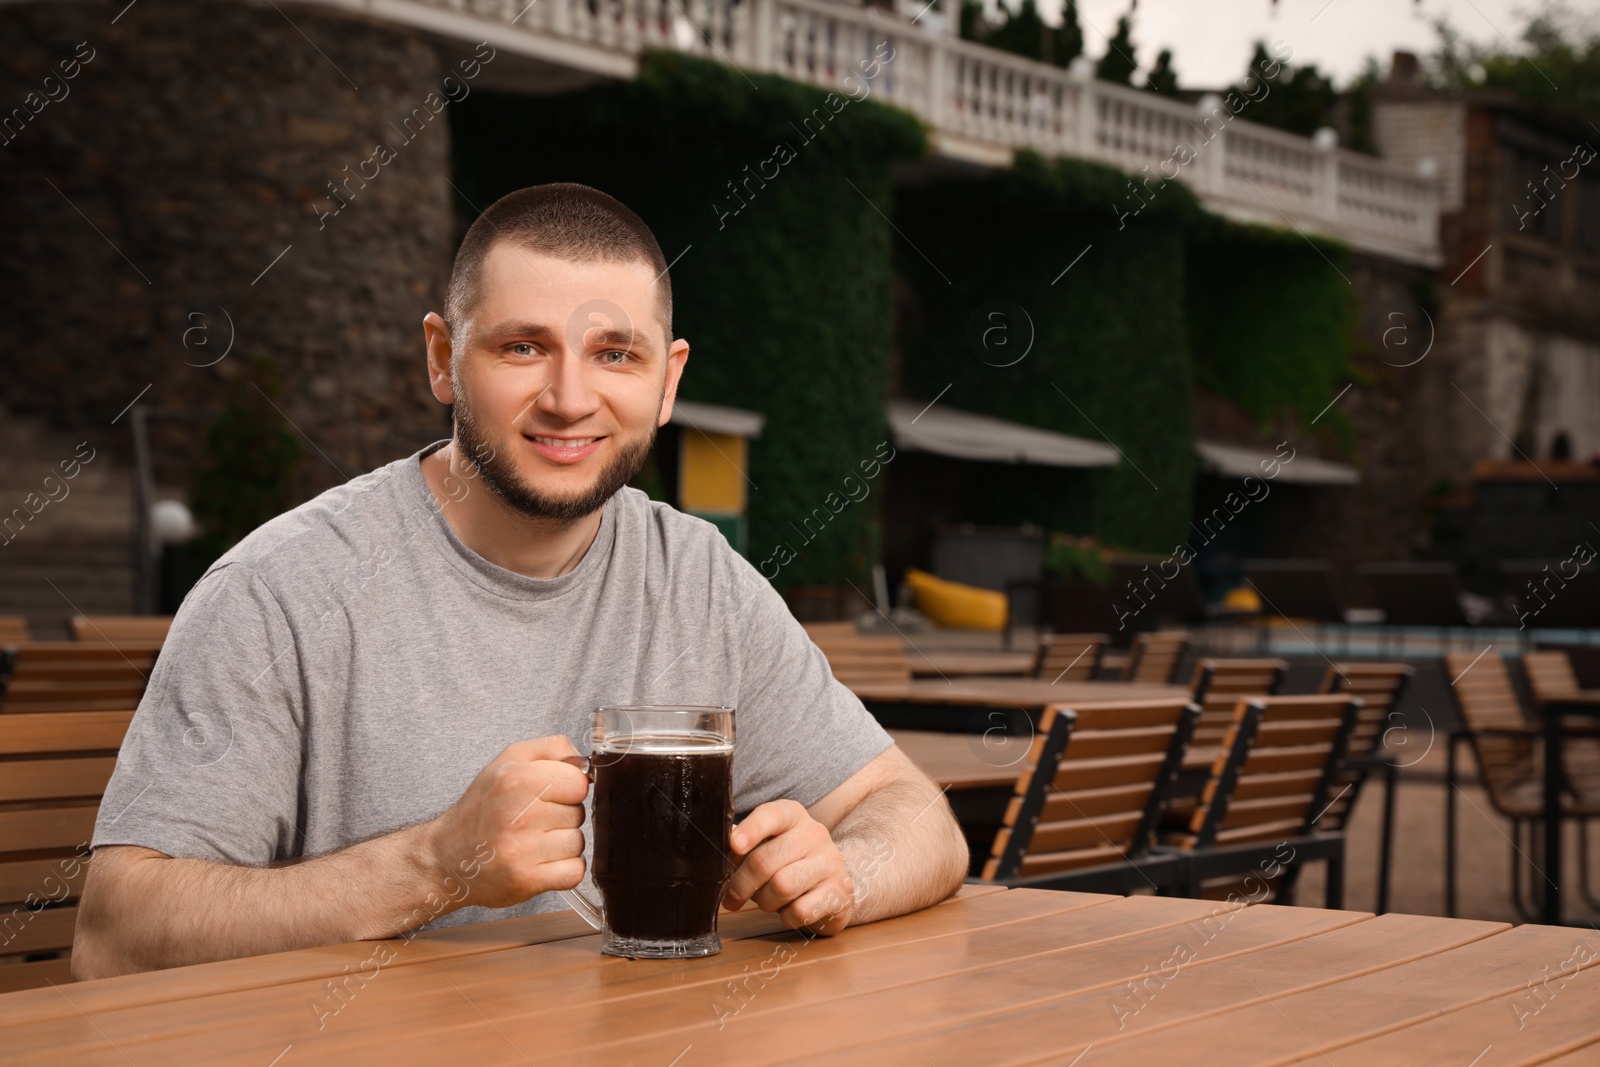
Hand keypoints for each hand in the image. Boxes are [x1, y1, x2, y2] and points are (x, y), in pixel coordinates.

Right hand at [425, 736, 590, 908]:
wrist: (445, 858)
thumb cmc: (481, 808)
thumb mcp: (509, 761)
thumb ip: (552, 749)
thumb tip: (586, 764)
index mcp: (516, 779)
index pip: (579, 782)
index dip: (569, 789)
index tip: (551, 795)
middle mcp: (518, 814)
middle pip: (578, 813)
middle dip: (562, 817)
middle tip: (532, 820)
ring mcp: (522, 850)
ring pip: (577, 843)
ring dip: (562, 844)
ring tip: (533, 842)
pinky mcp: (526, 880)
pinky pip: (574, 871)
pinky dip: (564, 870)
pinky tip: (540, 863)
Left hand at [722, 799, 854, 934]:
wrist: (832, 886)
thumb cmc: (788, 864)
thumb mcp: (766, 846)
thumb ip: (741, 846)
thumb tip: (715, 849)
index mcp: (792, 816)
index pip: (771, 815)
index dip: (751, 830)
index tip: (734, 846)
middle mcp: (815, 833)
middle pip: (766, 859)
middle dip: (742, 884)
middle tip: (733, 898)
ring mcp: (831, 862)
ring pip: (782, 886)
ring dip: (765, 901)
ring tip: (767, 901)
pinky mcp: (841, 892)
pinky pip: (801, 910)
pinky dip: (786, 917)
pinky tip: (789, 911)